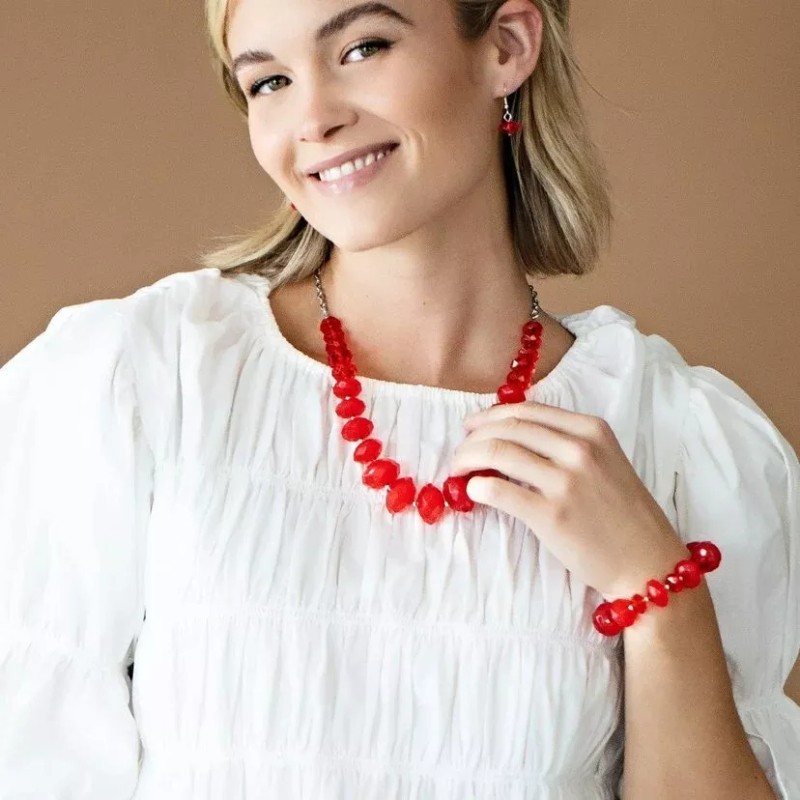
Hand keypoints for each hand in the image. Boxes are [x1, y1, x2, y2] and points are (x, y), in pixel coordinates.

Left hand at [452, 401, 688, 600]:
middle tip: (459, 454)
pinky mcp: (552, 515)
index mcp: (592, 430)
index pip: (526, 410)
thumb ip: (564, 444)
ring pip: (497, 453)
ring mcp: (566, 481)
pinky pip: (498, 490)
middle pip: (507, 428)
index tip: (471, 427)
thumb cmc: (622, 515)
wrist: (648, 563)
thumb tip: (509, 437)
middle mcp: (579, 449)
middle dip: (473, 438)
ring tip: (458, 472)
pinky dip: (476, 488)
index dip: (490, 416)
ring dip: (467, 460)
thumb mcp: (604, 462)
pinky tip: (473, 493)